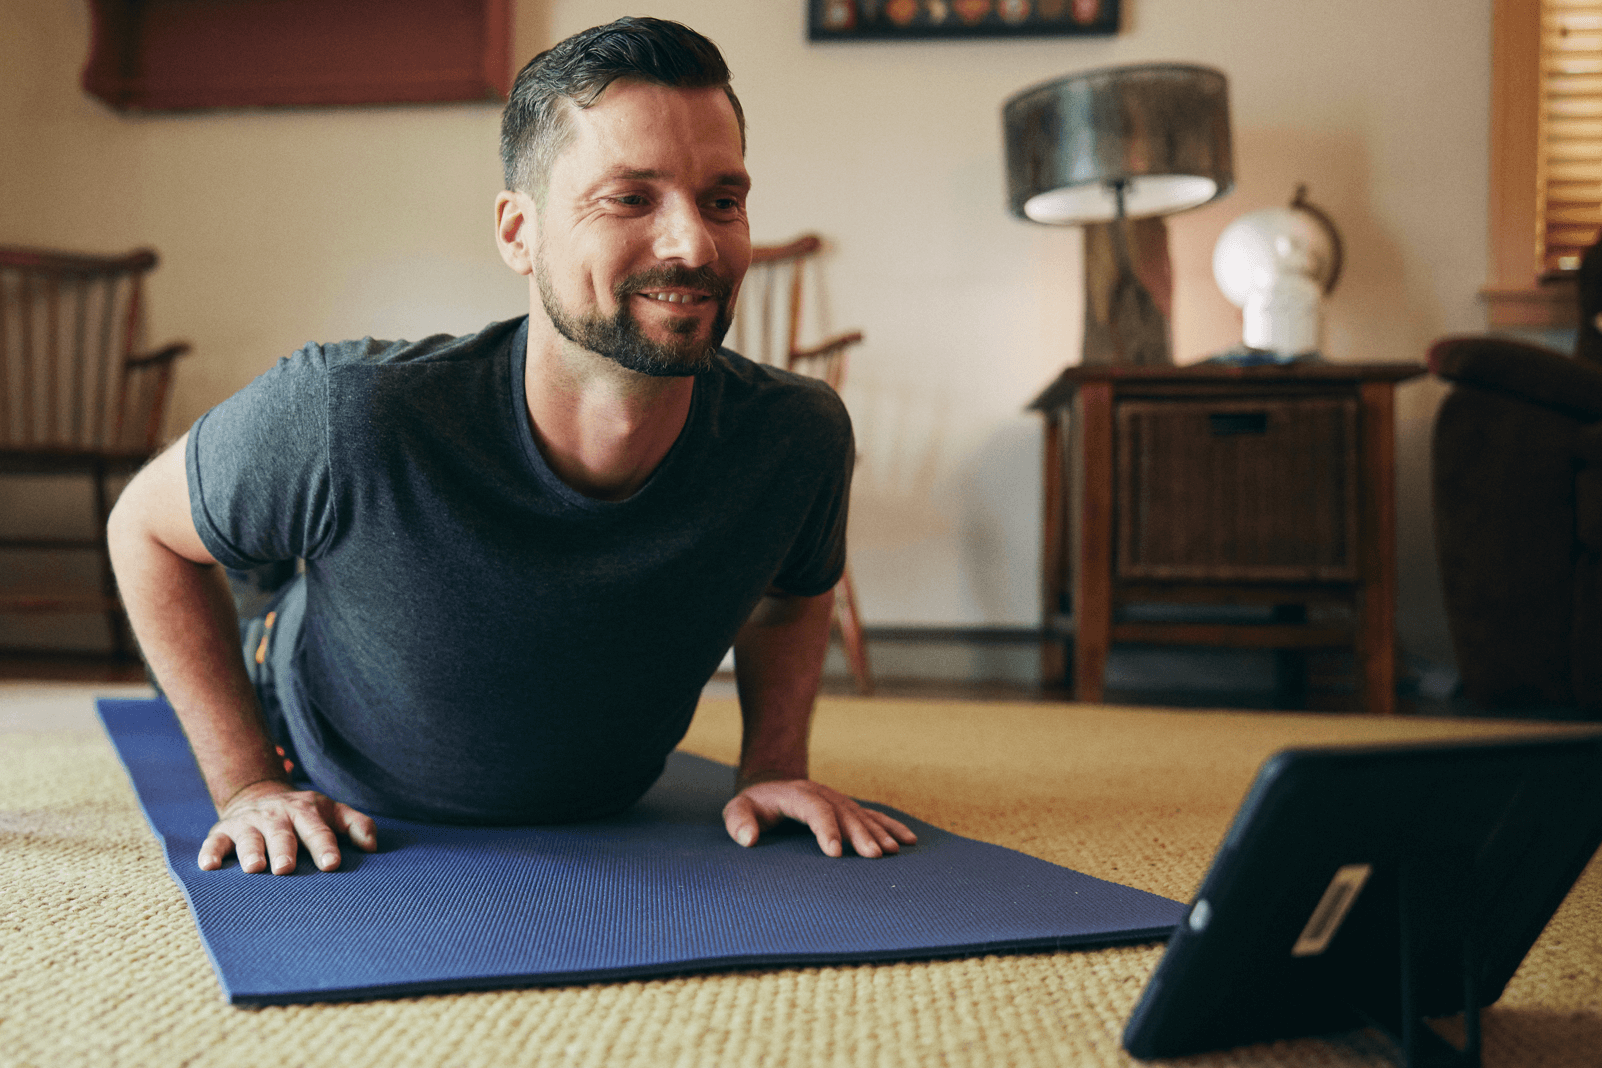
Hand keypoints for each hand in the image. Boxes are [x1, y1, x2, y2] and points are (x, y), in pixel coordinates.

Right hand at [199, 780, 377, 874]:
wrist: (261, 797)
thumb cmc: (305, 816)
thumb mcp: (333, 813)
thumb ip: (357, 825)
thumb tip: (372, 847)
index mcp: (306, 812)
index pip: (317, 831)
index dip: (324, 847)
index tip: (331, 865)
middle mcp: (276, 817)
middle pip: (282, 835)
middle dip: (284, 850)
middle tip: (286, 868)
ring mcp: (249, 824)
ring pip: (249, 838)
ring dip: (251, 852)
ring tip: (254, 867)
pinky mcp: (222, 832)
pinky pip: (215, 843)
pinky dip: (211, 853)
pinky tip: (209, 866)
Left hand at [723, 779, 917, 857]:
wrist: (771, 788)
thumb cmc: (753, 807)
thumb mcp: (737, 810)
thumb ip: (738, 821)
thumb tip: (748, 838)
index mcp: (796, 794)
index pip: (814, 808)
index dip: (826, 828)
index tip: (834, 852)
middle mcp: (821, 794)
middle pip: (844, 812)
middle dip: (860, 834)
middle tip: (873, 856)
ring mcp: (837, 800)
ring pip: (861, 815)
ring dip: (878, 832)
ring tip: (893, 852)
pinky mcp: (847, 809)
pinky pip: (872, 816)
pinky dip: (890, 827)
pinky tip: (908, 840)